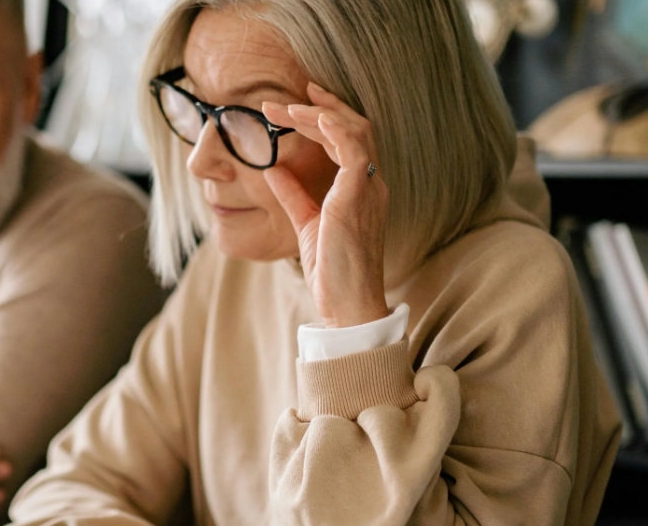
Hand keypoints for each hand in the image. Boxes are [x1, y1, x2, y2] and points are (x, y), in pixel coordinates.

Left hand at [262, 82, 390, 327]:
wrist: (348, 305)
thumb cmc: (334, 272)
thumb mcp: (308, 224)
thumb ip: (294, 195)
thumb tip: (274, 170)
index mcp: (363, 189)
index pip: (349, 140)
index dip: (324, 117)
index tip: (297, 103)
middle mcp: (372, 183)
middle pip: (353, 128)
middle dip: (320, 107)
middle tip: (285, 98)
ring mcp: (369, 188)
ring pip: (353, 132)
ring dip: (318, 114)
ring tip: (285, 107)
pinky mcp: (359, 197)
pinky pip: (354, 151)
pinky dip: (335, 129)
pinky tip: (313, 117)